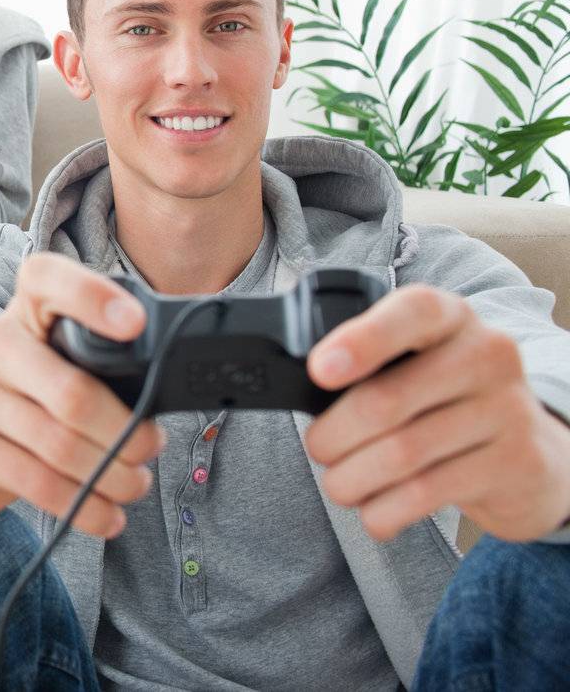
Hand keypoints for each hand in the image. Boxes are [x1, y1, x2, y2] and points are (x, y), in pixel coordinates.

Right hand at [0, 253, 163, 533]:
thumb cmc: (23, 401)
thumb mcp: (52, 364)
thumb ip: (96, 362)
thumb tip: (164, 394)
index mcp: (22, 311)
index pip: (48, 279)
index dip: (91, 296)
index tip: (135, 325)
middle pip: (74, 393)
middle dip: (127, 433)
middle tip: (151, 448)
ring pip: (61, 445)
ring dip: (113, 476)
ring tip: (133, 485)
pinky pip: (39, 483)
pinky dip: (85, 506)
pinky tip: (107, 516)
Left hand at [306, 284, 569, 541]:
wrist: (529, 454)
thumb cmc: (444, 401)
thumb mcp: (414, 364)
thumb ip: (366, 363)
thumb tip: (294, 383)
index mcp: (450, 317)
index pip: (412, 311)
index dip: (361, 339)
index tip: (320, 371)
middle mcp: (486, 354)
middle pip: (386, 399)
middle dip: (332, 434)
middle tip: (319, 447)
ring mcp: (506, 409)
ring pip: (401, 453)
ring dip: (350, 478)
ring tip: (339, 484)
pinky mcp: (514, 464)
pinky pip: (426, 492)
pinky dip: (384, 509)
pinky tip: (374, 511)